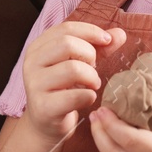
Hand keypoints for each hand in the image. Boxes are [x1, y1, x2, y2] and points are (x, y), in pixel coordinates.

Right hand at [21, 22, 125, 143]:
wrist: (46, 123)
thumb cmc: (64, 89)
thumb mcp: (80, 64)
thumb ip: (99, 48)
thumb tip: (120, 34)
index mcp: (38, 47)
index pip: (66, 28)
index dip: (90, 32)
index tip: (107, 40)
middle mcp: (32, 63)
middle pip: (67, 44)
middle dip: (89, 55)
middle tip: (94, 69)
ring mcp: (35, 85)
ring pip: (72, 69)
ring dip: (91, 77)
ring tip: (93, 85)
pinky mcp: (43, 107)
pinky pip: (74, 96)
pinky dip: (89, 96)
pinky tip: (89, 98)